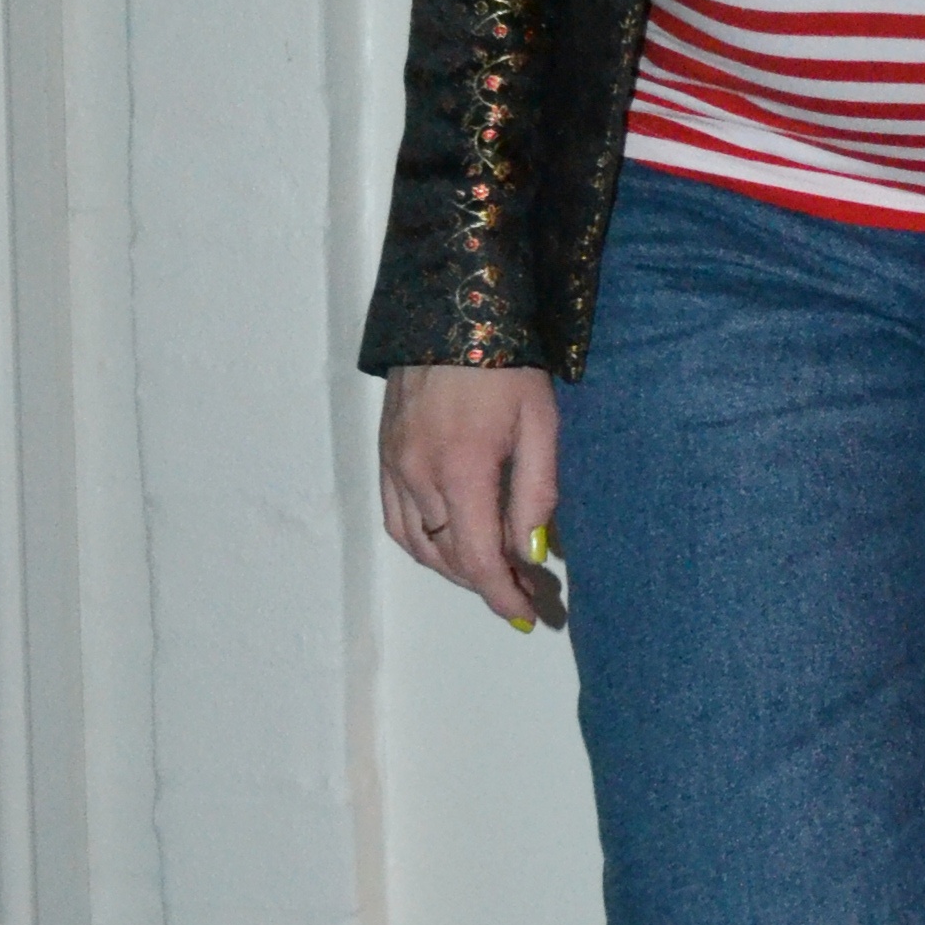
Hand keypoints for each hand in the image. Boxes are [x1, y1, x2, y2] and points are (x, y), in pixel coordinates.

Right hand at [378, 363, 564, 632]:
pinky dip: (422, 545)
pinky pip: (396, 520)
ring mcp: (394, 465)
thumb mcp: (541, 423)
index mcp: (462, 469)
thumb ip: (536, 493)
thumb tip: (530, 555)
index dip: (503, 597)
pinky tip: (449, 544)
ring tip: (491, 574)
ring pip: (418, 545)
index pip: (478, 559)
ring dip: (453, 570)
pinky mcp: (384, 453)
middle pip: (448, 558)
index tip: (529, 617)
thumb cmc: (509, 362)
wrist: (452, 306)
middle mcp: (418, 474)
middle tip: (524, 594)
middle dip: (486, 585)